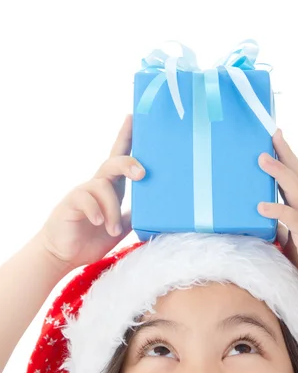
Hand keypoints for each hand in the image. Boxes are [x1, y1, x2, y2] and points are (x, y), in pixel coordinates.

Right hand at [38, 114, 144, 271]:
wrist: (63, 255)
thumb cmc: (92, 238)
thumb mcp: (121, 226)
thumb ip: (135, 215)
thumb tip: (159, 210)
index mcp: (112, 187)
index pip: (120, 156)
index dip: (126, 136)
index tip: (133, 117)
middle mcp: (98, 185)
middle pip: (113, 163)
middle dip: (128, 163)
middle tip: (142, 174)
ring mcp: (83, 192)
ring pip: (103, 186)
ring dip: (113, 209)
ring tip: (113, 229)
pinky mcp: (71, 203)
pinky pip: (86, 199)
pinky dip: (97, 211)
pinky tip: (100, 223)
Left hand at [257, 129, 297, 305]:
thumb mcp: (290, 242)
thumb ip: (278, 228)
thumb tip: (260, 218)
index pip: (292, 178)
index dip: (285, 158)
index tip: (274, 139)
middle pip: (296, 174)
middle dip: (284, 152)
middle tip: (273, 132)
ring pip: (295, 189)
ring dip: (278, 172)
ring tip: (262, 158)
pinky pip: (291, 219)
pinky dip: (276, 210)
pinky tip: (261, 206)